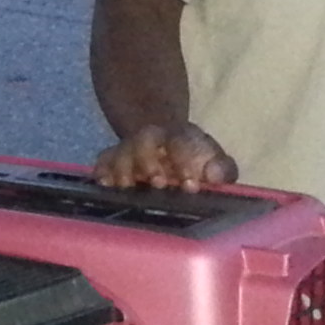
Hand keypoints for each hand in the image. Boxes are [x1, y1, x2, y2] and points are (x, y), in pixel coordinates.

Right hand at [94, 124, 237, 188]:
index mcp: (181, 137)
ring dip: (123, 168)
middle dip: (148, 161)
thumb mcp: (216, 163)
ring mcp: (130, 149)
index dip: (184, 161)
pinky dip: (102, 172)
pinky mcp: (112, 161)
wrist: (166, 144)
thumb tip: (213, 176)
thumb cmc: (196, 160)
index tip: (190, 185)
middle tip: (158, 184)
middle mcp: (153, 139)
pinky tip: (105, 185)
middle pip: (144, 139)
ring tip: (128, 187)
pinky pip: (102, 162)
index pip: (180, 141)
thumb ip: (222, 169)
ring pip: (121, 150)